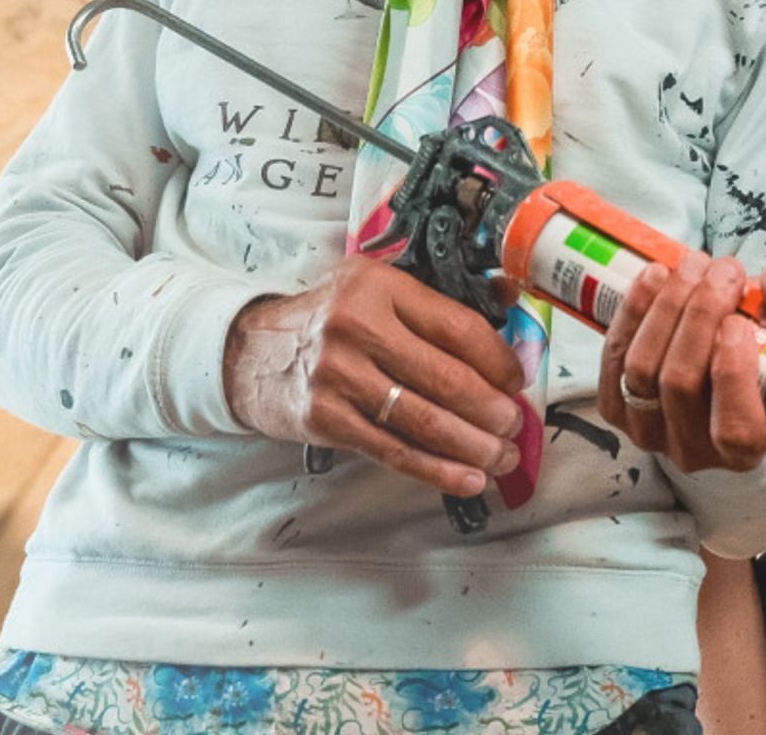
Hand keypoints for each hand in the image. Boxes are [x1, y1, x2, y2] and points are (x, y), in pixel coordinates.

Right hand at [223, 256, 524, 495]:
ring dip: (474, 446)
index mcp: (380, 288)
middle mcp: (357, 329)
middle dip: (492, 410)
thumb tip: (510, 301)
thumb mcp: (377, 286)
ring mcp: (339, 377)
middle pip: (446, 378)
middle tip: (515, 425)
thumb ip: (440, 297)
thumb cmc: (327, 318)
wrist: (249, 352)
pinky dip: (437, 470)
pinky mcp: (326, 420)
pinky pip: (394, 451)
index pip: (457, 327)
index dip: (497, 359)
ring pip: (425, 421)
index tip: (516, 380)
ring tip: (502, 457)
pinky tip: (467, 478)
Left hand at [596, 252, 765, 472]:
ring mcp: (648, 431)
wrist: (735, 360)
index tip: (739, 322)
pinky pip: (613, 358)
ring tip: (694, 264)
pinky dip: (632, 311)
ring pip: (642, 369)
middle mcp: (694, 450)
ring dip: (666, 306)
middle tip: (723, 270)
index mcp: (749, 448)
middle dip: (699, 316)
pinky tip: (654, 276)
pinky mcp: (616, 406)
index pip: (734, 430)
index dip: (731, 377)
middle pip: (681, 384)